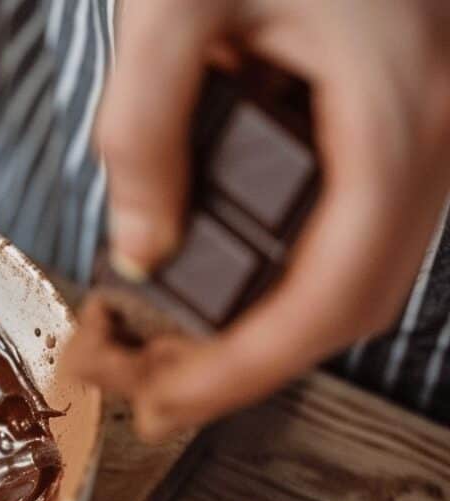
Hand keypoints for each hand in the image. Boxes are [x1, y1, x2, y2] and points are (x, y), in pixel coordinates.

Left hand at [70, 0, 449, 440]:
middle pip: (355, 300)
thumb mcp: (173, 1)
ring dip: (266, 322)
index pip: (333, 291)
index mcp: (397, 105)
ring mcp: (429, 124)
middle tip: (154, 382)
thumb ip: (144, 129)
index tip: (168, 398)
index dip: (248, 368)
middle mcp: (437, 127)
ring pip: (359, 268)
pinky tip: (211, 266)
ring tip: (168, 341)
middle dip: (250, 361)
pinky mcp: (397, 115)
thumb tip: (143, 246)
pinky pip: (353, 221)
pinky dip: (280, 268)